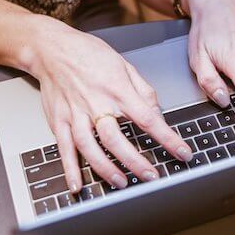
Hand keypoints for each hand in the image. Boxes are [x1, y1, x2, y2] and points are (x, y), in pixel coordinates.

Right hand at [24, 16, 192, 192]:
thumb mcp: (125, 66)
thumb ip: (143, 92)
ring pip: (90, 146)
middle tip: (152, 176)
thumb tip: (157, 114)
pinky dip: (70, 169)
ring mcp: (75, 114)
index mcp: (118, 90)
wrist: (52, 48)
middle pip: (116, 138)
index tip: (182, 153)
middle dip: (136, 160)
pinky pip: (64, 148)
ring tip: (122, 182)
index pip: (148, 119)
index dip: (168, 138)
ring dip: (106, 168)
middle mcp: (96, 104)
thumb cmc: (89, 54)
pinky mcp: (58, 121)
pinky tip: (78, 185)